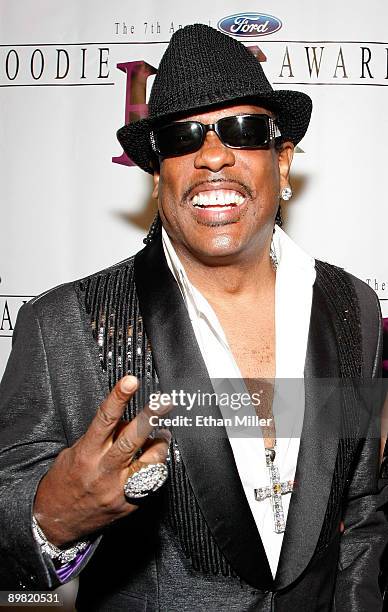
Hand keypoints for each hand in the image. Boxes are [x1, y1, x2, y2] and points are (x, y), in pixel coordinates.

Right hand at [33, 375, 171, 545]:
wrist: (56, 522)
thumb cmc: (64, 482)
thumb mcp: (74, 453)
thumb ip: (101, 438)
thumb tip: (126, 421)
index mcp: (86, 454)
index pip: (105, 419)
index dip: (118, 398)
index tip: (130, 381)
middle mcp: (104, 471)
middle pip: (132, 440)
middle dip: (150, 418)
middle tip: (164, 403)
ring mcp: (119, 489)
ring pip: (150, 461)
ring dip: (159, 444)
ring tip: (162, 435)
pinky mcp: (130, 504)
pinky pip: (152, 481)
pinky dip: (156, 467)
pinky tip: (153, 461)